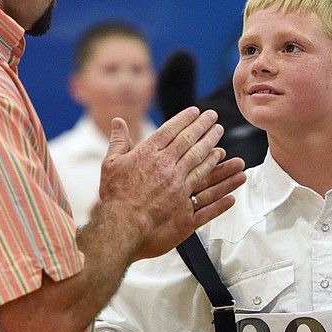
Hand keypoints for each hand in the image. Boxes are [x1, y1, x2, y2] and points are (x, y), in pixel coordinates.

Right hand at [99, 107, 246, 259]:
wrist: (123, 220)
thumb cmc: (115, 192)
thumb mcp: (111, 162)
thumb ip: (118, 140)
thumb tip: (118, 120)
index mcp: (147, 152)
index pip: (170, 129)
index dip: (184, 118)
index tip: (195, 111)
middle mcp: (163, 162)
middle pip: (187, 139)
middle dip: (201, 125)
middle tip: (213, 115)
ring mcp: (174, 178)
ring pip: (197, 155)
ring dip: (210, 141)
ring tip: (219, 130)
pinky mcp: (181, 194)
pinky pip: (200, 176)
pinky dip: (210, 165)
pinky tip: (220, 157)